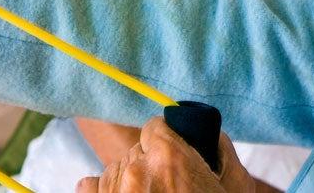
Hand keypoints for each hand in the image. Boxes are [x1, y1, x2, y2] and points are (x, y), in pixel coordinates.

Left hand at [76, 117, 253, 192]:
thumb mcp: (224, 182)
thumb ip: (213, 150)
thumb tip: (206, 133)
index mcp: (168, 156)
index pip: (154, 128)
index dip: (166, 142)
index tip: (172, 156)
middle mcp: (136, 170)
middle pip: (135, 151)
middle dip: (149, 165)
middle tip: (168, 189)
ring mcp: (114, 191)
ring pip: (115, 169)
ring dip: (128, 181)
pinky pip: (89, 185)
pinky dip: (103, 190)